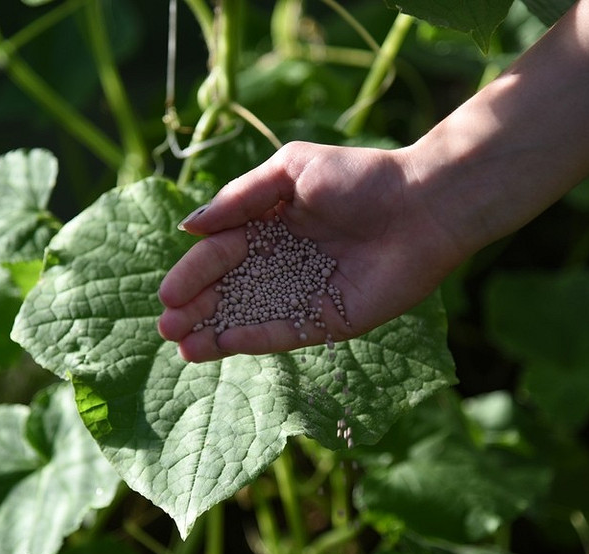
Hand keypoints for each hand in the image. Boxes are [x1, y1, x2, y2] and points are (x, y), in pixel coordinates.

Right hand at [158, 141, 467, 361]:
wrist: (421, 205)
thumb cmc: (360, 178)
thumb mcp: (292, 170)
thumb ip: (240, 199)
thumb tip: (190, 228)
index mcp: (270, 223)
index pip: (221, 252)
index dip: (193, 274)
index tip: (167, 295)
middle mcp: (282, 261)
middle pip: (228, 289)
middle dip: (196, 308)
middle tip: (166, 326)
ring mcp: (302, 293)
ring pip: (247, 316)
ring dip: (212, 331)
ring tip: (179, 344)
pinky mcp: (326, 320)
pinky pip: (279, 334)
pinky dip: (247, 340)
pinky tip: (215, 348)